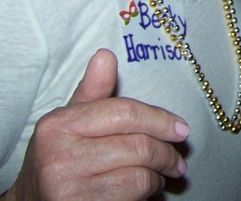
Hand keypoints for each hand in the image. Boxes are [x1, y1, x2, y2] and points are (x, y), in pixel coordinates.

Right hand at [4, 49, 189, 200]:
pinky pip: (131, 198)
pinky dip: (147, 195)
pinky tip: (146, 192)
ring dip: (158, 177)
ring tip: (160, 177)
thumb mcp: (70, 122)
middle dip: (166, 154)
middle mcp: (59, 156)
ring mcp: (68, 188)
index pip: (125, 113)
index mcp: (59, 125)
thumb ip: (93, 92)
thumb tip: (106, 54)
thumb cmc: (59, 158)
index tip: (182, 130)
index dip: (160, 120)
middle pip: (138, 146)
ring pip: (139, 176)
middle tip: (177, 162)